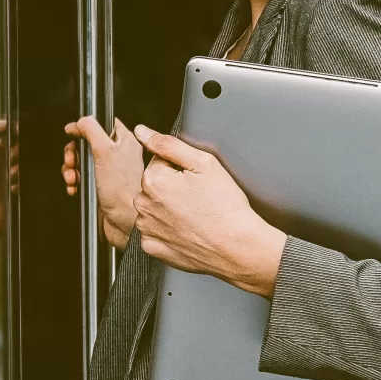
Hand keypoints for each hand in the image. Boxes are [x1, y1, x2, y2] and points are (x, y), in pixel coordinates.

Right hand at [62, 117, 143, 247]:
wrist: (124, 222)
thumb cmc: (122, 190)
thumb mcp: (105, 151)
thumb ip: (91, 130)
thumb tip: (80, 121)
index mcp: (124, 141)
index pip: (103, 123)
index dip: (86, 127)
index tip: (75, 134)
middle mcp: (118, 155)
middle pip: (87, 142)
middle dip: (74, 152)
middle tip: (72, 160)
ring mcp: (109, 172)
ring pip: (82, 161)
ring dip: (71, 168)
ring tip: (72, 177)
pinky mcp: (101, 187)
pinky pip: (81, 179)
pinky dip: (74, 182)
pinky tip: (74, 187)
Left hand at [132, 126, 287, 296]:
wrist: (238, 247)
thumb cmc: (226, 207)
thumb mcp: (203, 163)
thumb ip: (168, 144)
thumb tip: (142, 131)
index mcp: (153, 180)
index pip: (159, 163)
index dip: (181, 169)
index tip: (196, 181)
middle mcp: (144, 205)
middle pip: (154, 186)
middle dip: (171, 188)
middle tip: (198, 199)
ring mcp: (147, 229)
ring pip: (153, 209)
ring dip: (167, 209)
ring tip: (194, 215)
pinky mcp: (153, 248)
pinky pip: (154, 233)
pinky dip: (167, 231)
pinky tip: (187, 230)